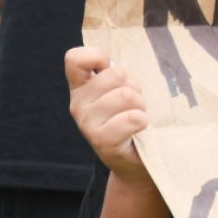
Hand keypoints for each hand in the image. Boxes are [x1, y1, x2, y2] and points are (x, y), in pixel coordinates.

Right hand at [66, 46, 152, 187]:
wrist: (134, 161)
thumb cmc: (130, 118)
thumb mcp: (120, 91)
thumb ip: (115, 75)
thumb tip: (117, 65)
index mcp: (80, 88)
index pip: (75, 58)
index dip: (98, 56)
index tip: (110, 70)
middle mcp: (78, 104)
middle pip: (115, 74)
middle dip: (134, 86)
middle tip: (133, 104)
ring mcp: (87, 123)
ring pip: (126, 95)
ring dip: (140, 104)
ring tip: (137, 117)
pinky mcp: (102, 141)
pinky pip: (132, 118)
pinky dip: (143, 121)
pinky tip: (139, 130)